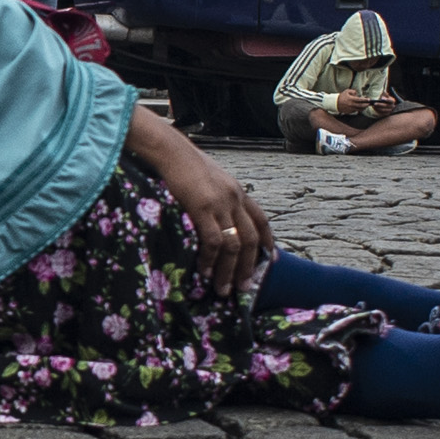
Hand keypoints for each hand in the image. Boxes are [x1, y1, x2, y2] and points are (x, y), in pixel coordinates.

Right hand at [138, 121, 270, 295]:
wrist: (169, 149)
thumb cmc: (181, 161)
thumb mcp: (207, 176)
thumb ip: (215, 194)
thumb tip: (211, 211)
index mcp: (237, 191)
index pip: (261, 219)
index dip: (268, 241)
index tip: (270, 259)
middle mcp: (234, 199)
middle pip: (250, 239)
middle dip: (248, 267)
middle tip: (244, 288)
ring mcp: (220, 204)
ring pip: (234, 245)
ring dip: (229, 271)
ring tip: (223, 289)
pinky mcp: (203, 208)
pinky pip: (213, 241)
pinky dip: (211, 260)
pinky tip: (205, 272)